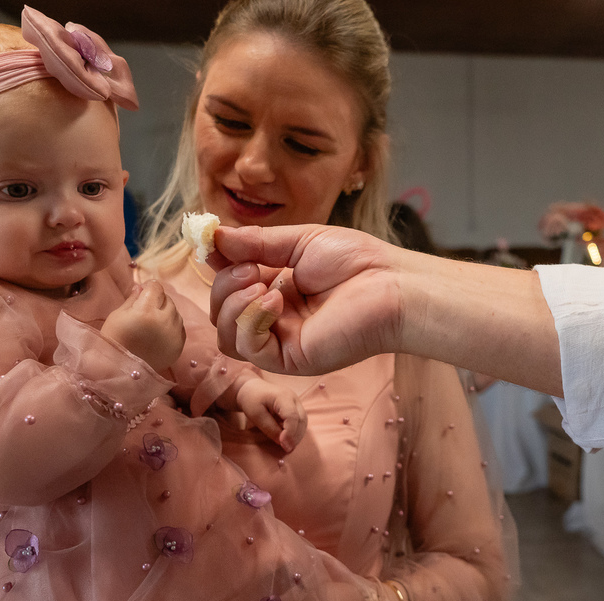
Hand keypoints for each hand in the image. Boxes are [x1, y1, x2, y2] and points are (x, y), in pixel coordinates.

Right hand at [102, 281, 185, 373]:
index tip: (143, 292)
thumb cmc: (115, 340)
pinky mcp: (179, 346)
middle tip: (146, 309)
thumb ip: (133, 298)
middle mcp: (164, 320)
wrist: (122, 369)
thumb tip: (142, 287)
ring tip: (152, 322)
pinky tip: (159, 332)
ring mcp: (174, 334)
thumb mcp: (118, 315)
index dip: (149, 287)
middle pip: (168, 300)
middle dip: (158, 300)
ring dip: (166, 313)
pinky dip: (172, 327)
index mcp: (146, 310)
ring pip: (176, 313)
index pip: (156, 287)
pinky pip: (180, 328)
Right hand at [207, 225, 401, 374]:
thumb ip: (256, 243)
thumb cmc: (357, 262)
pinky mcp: (290, 359)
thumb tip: (213, 238)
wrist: (392, 286)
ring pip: (227, 336)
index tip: (212, 244)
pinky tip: (275, 299)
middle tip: (250, 268)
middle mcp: (276, 320)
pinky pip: (249, 348)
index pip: (229, 287)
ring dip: (232, 304)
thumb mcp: (298, 243)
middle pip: (221, 313)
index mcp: (277, 291)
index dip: (217, 267)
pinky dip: (251, 320)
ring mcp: (282, 342)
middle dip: (224, 286)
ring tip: (261, 282)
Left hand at [235, 378, 306, 451]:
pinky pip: (300, 421)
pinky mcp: (295, 407)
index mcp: (283, 396)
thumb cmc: (251, 400)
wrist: (251, 388)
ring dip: (297, 435)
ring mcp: (296, 402)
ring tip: (288, 446)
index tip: (284, 446)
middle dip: (296, 436)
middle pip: (301, 419)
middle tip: (287, 449)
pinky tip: (288, 439)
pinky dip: (296, 431)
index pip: (292, 416)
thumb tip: (282, 442)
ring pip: (303, 421)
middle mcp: (294, 398)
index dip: (290, 433)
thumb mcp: (255, 415)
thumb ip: (269, 428)